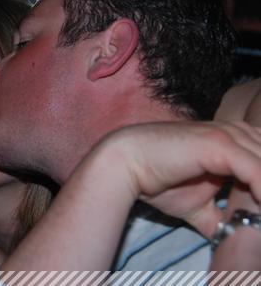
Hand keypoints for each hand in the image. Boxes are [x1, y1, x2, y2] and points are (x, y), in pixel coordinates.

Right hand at [92, 121, 260, 237]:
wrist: (125, 164)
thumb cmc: (156, 180)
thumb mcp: (197, 206)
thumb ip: (220, 217)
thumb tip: (232, 239)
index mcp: (235, 142)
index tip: (260, 214)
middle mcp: (236, 133)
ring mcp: (228, 136)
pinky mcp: (219, 144)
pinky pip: (257, 170)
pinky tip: (258, 207)